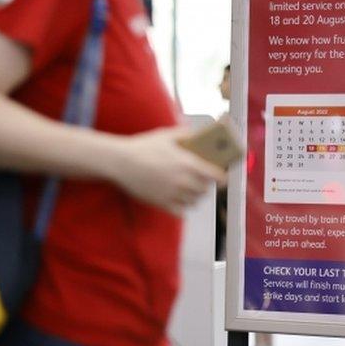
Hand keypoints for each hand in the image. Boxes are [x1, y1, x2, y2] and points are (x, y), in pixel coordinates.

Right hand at [104, 127, 227, 214]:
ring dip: (196, 196)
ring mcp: (173, 194)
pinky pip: (181, 211)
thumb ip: (185, 134)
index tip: (224, 177)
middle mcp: (183, 182)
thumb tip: (197, 134)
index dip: (223, 177)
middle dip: (207, 185)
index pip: (215, 176)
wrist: (121, 162)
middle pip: (205, 189)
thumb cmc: (144, 146)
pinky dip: (184, 206)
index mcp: (188, 164)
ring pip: (194, 201)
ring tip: (193, 189)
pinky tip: (181, 199)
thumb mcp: (166, 135)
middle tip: (205, 180)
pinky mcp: (162, 203)